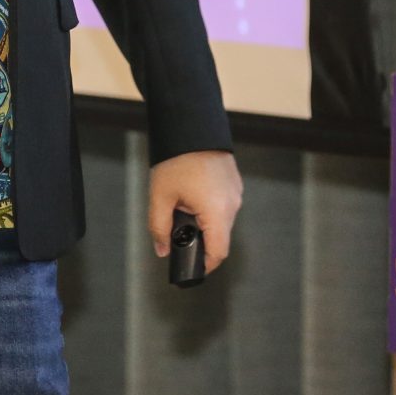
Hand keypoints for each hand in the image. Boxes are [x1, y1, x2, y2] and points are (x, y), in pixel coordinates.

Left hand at [148, 150, 242, 275]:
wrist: (193, 126)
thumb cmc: (177, 159)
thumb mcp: (160, 197)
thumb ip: (159, 229)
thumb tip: (162, 250)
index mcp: (216, 211)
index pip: (218, 252)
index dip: (206, 265)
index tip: (192, 268)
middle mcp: (232, 204)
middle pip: (220, 237)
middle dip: (200, 240)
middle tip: (178, 232)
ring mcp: (236, 192)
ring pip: (222, 221)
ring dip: (204, 222)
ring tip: (182, 206)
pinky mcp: (234, 183)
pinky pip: (224, 205)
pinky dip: (210, 208)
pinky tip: (192, 195)